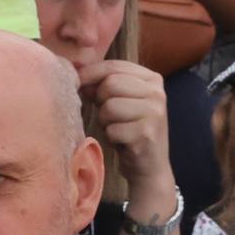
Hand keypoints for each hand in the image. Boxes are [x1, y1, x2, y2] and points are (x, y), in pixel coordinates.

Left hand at [76, 56, 173, 194]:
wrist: (150, 168)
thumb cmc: (130, 132)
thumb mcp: (120, 102)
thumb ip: (104, 85)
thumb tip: (77, 72)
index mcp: (152, 79)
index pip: (114, 66)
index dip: (91, 73)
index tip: (78, 82)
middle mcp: (157, 93)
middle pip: (110, 84)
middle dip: (100, 101)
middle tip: (108, 116)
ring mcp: (154, 113)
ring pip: (109, 106)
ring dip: (105, 121)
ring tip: (117, 129)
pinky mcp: (146, 133)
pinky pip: (112, 129)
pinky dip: (111, 137)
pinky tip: (122, 142)